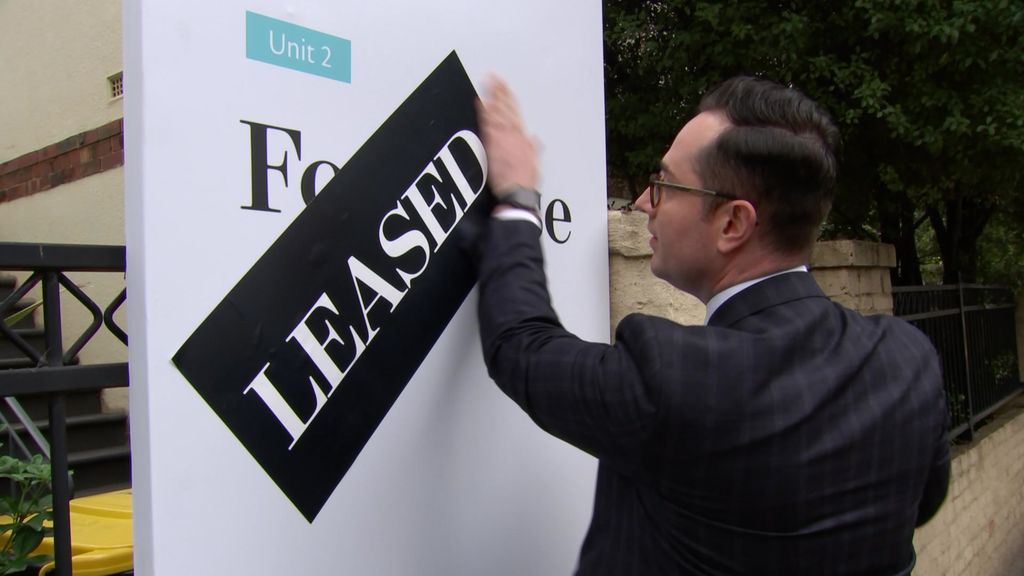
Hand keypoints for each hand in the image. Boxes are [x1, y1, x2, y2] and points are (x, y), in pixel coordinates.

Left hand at [476, 76, 539, 195]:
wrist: (518, 191)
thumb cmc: (525, 179)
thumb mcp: (534, 161)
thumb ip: (533, 147)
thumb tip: (533, 138)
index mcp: (523, 136)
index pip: (516, 111)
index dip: (510, 97)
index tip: (505, 86)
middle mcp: (514, 134)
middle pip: (506, 108)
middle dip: (500, 91)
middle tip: (494, 77)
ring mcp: (503, 138)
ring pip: (497, 112)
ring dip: (493, 96)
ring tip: (488, 84)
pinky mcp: (493, 144)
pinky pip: (488, 124)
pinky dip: (485, 112)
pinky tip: (480, 102)